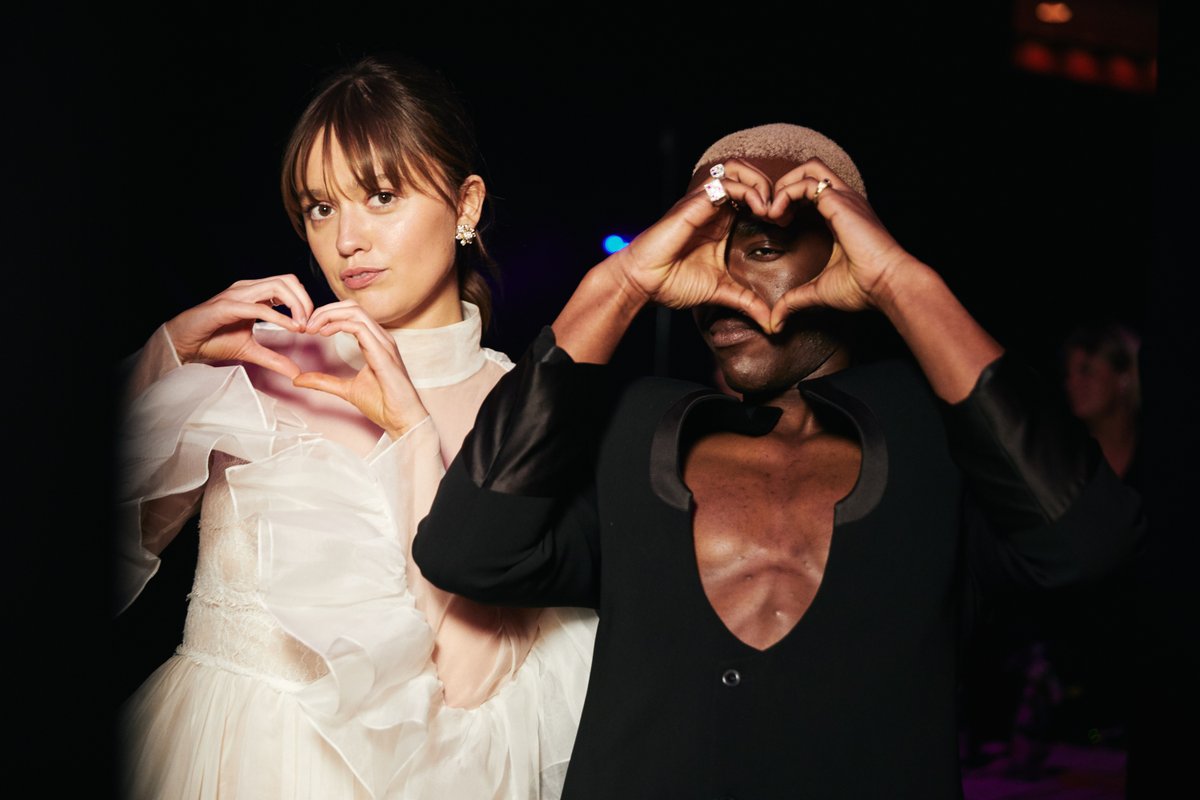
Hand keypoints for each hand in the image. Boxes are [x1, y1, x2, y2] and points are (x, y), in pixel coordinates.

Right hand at [164, 275, 311, 377]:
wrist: (184, 343)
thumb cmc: (212, 340)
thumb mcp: (250, 351)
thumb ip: (274, 359)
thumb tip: (296, 372)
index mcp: (254, 294)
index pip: (289, 285)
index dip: (305, 301)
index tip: (312, 324)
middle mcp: (247, 289)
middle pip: (287, 280)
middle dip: (305, 300)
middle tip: (311, 325)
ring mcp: (236, 295)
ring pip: (276, 286)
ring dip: (296, 306)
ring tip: (302, 326)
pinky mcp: (226, 307)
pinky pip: (258, 307)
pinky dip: (278, 317)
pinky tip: (291, 329)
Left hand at [292, 301, 428, 437]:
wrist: (402, 419)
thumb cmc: (383, 404)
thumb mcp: (346, 389)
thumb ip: (323, 381)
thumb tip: (298, 379)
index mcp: (375, 342)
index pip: (351, 314)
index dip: (327, 315)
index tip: (308, 328)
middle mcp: (381, 338)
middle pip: (352, 306)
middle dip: (325, 310)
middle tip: (306, 324)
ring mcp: (384, 343)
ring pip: (355, 311)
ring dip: (329, 315)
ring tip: (312, 327)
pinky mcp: (383, 353)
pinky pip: (360, 327)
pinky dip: (338, 325)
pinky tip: (324, 333)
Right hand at [610, 159, 774, 330]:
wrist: (643, 282)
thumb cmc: (673, 282)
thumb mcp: (721, 291)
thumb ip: (747, 301)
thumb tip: (772, 323)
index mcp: (721, 221)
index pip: (752, 195)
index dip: (773, 202)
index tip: (785, 224)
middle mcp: (713, 207)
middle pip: (747, 173)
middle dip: (771, 187)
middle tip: (781, 213)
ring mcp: (703, 203)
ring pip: (737, 169)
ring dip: (759, 183)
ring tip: (769, 208)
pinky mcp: (694, 204)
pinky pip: (724, 183)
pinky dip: (748, 190)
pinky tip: (758, 210)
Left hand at [765, 159, 919, 331]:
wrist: (888, 284)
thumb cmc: (863, 287)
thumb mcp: (820, 291)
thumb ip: (795, 300)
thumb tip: (776, 321)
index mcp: (842, 215)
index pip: (812, 190)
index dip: (790, 199)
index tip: (777, 223)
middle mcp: (844, 201)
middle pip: (810, 170)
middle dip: (784, 185)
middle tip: (771, 214)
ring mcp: (844, 198)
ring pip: (808, 169)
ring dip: (783, 187)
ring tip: (772, 214)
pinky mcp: (840, 202)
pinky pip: (806, 183)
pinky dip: (785, 194)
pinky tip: (777, 216)